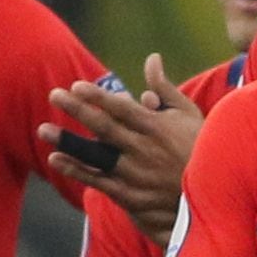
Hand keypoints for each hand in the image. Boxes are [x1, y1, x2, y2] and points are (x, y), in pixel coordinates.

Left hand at [38, 55, 201, 237]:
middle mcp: (143, 149)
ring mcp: (135, 174)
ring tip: (43, 129)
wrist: (213, 197)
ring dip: (68, 141)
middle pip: (104, 127)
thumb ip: (165, 87)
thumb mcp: (188, 114)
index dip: (97, 97)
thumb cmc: (200, 148)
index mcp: (157, 127)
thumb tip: (151, 59)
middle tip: (53, 95)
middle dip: (77, 110)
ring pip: (95, 155)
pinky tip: (56, 159)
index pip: (122, 108)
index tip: (76, 86)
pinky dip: (76, 170)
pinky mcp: (130, 196)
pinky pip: (97, 181)